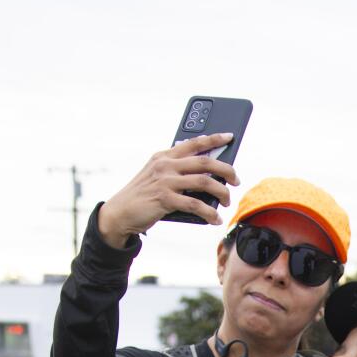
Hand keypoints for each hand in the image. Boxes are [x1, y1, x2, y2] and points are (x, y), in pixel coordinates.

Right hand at [97, 134, 238, 245]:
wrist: (120, 212)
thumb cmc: (143, 195)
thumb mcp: (157, 176)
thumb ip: (177, 171)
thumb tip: (207, 176)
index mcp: (165, 156)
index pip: (193, 142)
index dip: (214, 138)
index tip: (230, 136)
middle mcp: (166, 165)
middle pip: (205, 162)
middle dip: (226, 170)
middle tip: (236, 180)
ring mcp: (166, 181)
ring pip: (205, 182)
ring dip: (222, 192)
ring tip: (226, 201)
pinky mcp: (165, 199)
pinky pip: (196, 205)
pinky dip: (210, 212)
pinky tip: (215, 219)